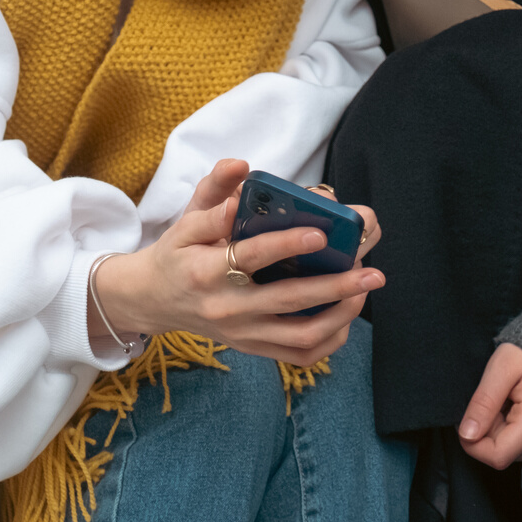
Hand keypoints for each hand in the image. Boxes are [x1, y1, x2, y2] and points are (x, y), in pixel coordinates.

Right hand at [91, 159, 385, 366]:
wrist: (151, 301)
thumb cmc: (177, 252)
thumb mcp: (186, 216)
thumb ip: (214, 188)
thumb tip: (240, 165)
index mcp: (204, 270)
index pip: (249, 257)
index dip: (285, 245)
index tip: (321, 233)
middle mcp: (224, 307)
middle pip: (286, 301)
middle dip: (334, 287)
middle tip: (370, 271)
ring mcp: (239, 333)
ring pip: (298, 336)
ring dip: (338, 316)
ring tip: (363, 290)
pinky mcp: (250, 348)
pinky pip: (296, 356)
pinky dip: (327, 341)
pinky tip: (346, 318)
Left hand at [458, 343, 521, 469]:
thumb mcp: (501, 368)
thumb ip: (484, 402)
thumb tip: (467, 435)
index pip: (498, 456)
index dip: (474, 445)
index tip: (467, 419)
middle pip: (500, 453)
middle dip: (483, 432)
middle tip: (487, 400)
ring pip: (504, 448)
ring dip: (491, 428)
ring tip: (499, 400)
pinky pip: (512, 440)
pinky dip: (501, 425)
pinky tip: (506, 405)